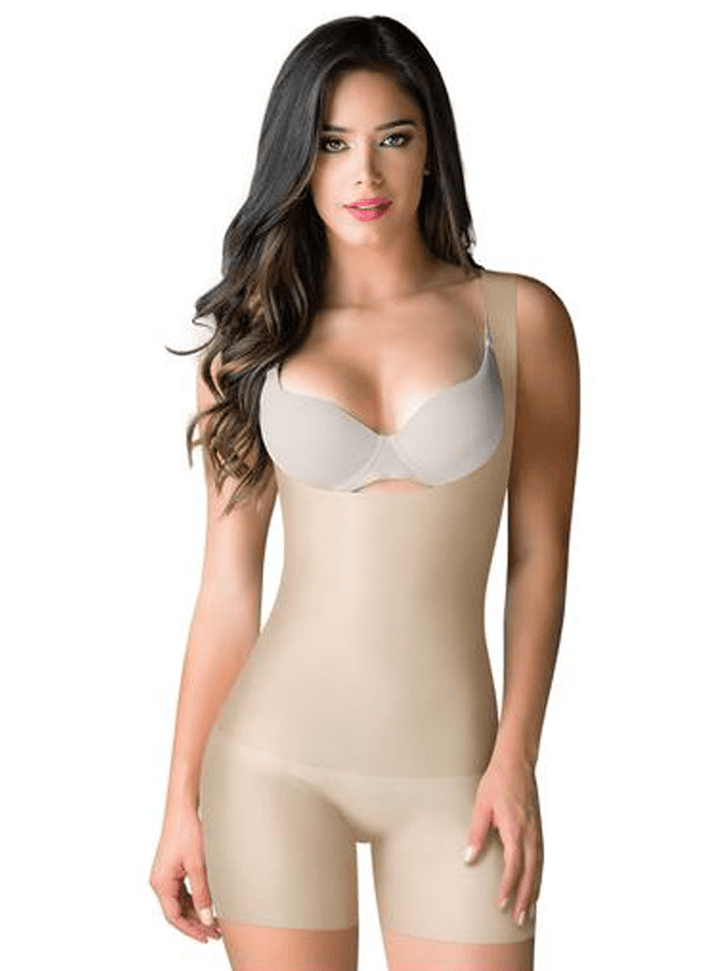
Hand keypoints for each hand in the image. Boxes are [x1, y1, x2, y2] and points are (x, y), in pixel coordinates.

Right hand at [149, 803, 222, 943]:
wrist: (183, 808)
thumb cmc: (187, 831)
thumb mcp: (198, 865)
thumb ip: (202, 893)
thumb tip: (207, 918)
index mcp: (161, 883)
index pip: (174, 917)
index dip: (191, 930)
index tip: (207, 937)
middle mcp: (159, 881)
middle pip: (176, 911)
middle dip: (196, 923)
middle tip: (216, 932)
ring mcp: (165, 875)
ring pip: (180, 902)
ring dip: (196, 912)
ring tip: (215, 921)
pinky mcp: (172, 868)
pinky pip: (182, 891)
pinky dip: (194, 900)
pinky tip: (208, 904)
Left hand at [463, 754, 542, 927]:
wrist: (517, 761)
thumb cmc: (498, 781)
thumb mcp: (481, 805)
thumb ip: (476, 833)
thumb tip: (468, 858)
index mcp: (515, 828)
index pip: (514, 866)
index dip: (508, 888)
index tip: (501, 904)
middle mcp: (530, 833)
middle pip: (531, 873)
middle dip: (526, 898)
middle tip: (520, 919)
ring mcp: (537, 831)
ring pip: (539, 868)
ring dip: (535, 890)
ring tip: (529, 911)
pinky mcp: (537, 828)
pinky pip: (541, 858)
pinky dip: (539, 876)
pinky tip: (534, 884)